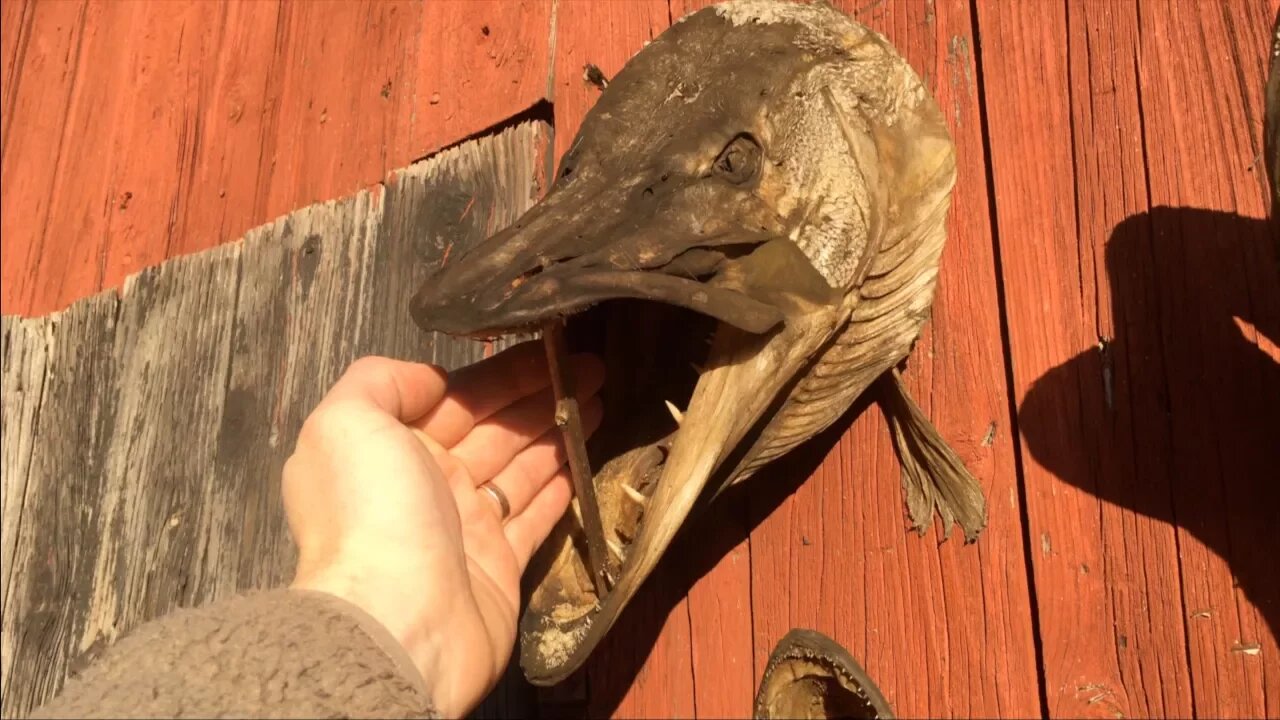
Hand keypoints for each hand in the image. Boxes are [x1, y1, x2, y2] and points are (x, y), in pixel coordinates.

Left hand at [282, 341, 603, 716]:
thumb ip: (380, 381)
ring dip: (558, 433)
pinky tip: (584, 459)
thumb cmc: (371, 515)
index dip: (505, 371)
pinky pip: (534, 517)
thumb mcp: (347, 422)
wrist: (397, 622)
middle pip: (493, 427)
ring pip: (519, 467)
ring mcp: (464, 527)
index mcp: (389, 447)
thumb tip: (431, 378)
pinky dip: (559, 488)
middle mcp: (425, 484)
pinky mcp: (499, 567)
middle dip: (540, 395)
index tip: (553, 347)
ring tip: (600, 401)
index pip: (456, 397)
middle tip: (592, 369)